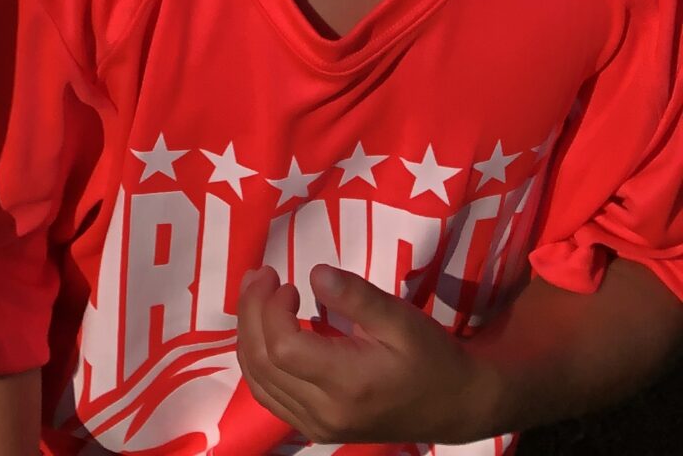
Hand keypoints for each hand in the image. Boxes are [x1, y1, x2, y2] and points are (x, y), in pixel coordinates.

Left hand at [237, 264, 488, 447]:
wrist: (454, 405)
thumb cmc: (429, 356)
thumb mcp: (399, 317)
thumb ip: (355, 295)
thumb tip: (314, 273)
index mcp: (348, 384)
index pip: (282, 348)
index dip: (270, 309)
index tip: (285, 281)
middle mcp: (326, 413)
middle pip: (263, 363)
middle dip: (250, 312)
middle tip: (262, 275)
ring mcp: (319, 426)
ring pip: (259, 383)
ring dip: (248, 335)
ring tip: (258, 296)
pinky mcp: (317, 429)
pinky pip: (270, 397)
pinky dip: (258, 362)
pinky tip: (266, 331)